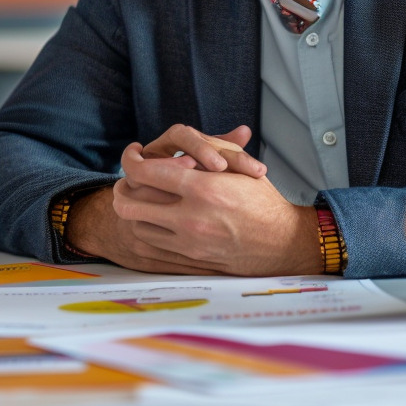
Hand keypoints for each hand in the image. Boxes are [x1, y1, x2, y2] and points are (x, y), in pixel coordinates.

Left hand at [67, 130, 318, 275]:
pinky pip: (151, 245)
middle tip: (127, 178)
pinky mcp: (190, 260)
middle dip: (121, 187)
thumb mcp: (240, 165)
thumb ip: (205, 150)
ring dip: (134, 209)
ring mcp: (188, 243)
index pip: (145, 172)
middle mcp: (191, 218)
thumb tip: (174, 145)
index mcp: (203, 188)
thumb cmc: (264, 200)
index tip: (133, 153)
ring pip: (136, 225)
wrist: (283, 243)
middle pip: (130, 203)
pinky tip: (155, 218)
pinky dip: (146, 230)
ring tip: (143, 197)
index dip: (130, 160)